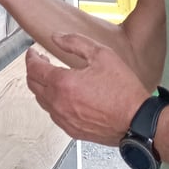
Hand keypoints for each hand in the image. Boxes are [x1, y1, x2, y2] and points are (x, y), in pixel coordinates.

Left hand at [24, 34, 150, 145]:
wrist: (137, 121)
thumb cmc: (124, 91)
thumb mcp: (102, 55)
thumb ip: (75, 42)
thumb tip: (56, 38)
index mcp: (63, 83)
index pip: (34, 68)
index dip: (31, 57)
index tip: (33, 52)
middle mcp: (59, 103)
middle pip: (33, 85)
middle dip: (33, 71)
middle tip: (40, 62)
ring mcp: (64, 119)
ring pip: (41, 101)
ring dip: (41, 86)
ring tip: (51, 77)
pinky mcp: (72, 130)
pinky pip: (53, 114)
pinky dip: (51, 102)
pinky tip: (61, 96)